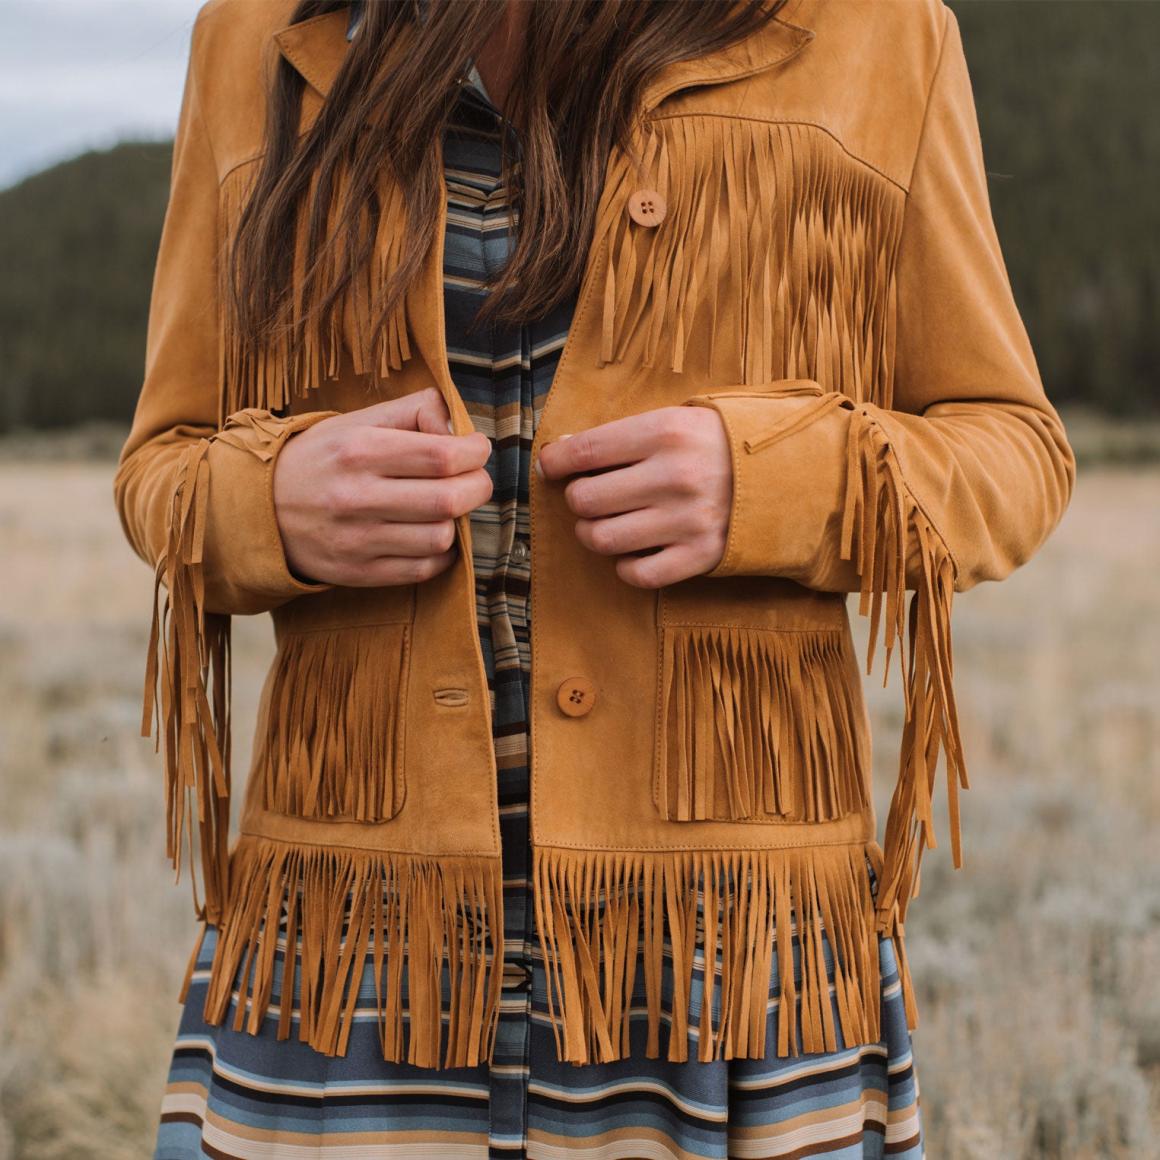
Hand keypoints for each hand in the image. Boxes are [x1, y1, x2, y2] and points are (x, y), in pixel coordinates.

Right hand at [272, 387, 492, 586]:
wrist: (258, 509)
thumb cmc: (322, 459)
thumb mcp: (357, 421)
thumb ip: (413, 411)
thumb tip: (458, 428)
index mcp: (359, 450)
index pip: (442, 455)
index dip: (475, 453)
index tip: (476, 449)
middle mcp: (357, 496)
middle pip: (449, 499)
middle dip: (477, 487)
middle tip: (473, 479)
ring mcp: (357, 540)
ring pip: (440, 537)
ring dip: (456, 522)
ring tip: (446, 507)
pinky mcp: (359, 573)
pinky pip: (423, 569)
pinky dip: (440, 553)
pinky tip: (429, 534)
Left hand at [535, 405, 731, 587]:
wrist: (788, 474)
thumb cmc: (717, 445)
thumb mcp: (677, 420)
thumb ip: (623, 435)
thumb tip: (562, 453)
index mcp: (666, 433)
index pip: (585, 450)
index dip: (555, 461)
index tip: (551, 466)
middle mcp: (675, 477)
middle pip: (585, 500)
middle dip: (577, 499)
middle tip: (590, 496)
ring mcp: (688, 520)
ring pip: (602, 539)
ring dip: (592, 534)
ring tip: (604, 524)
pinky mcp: (700, 556)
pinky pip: (637, 574)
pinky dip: (625, 566)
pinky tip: (633, 550)